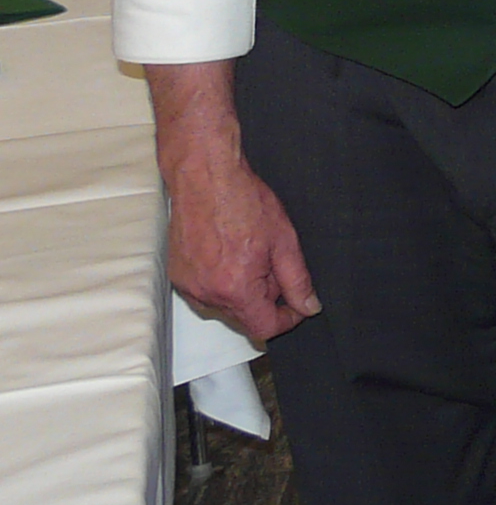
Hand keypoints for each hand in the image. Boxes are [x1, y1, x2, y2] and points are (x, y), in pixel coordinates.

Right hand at [150, 61, 320, 342]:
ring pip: (225, 306)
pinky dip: (222, 282)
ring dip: (243, 291)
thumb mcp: (284, 242)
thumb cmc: (244, 203)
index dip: (287, 319)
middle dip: (265, 300)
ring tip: (251, 254)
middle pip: (244, 318)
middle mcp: (206, 294)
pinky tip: (230, 253)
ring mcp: (187, 286)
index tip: (297, 304)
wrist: (205, 177)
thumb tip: (309, 308)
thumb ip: (297, 281)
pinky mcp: (177, 275)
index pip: (263, 327)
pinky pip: (206, 292)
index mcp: (235, 289)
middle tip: (273, 264)